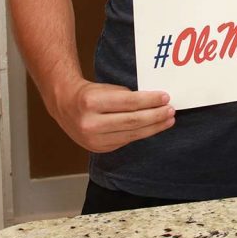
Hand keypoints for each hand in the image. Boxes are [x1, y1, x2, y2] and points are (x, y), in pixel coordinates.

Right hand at [49, 78, 175, 152]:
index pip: (129, 102)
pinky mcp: (98, 148)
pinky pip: (125, 140)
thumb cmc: (89, 94)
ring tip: (168, 120)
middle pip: (132, 121)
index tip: (165, 97)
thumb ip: (127, 96)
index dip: (150, 101)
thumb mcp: (106, 89)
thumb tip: (154, 101)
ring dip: (153, 127)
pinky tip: (153, 128)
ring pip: (131, 134)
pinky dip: (142, 133)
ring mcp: (94, 139)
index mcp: (92, 103)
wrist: (65, 107)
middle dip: (155, 116)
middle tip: (171, 110)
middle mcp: (91, 123)